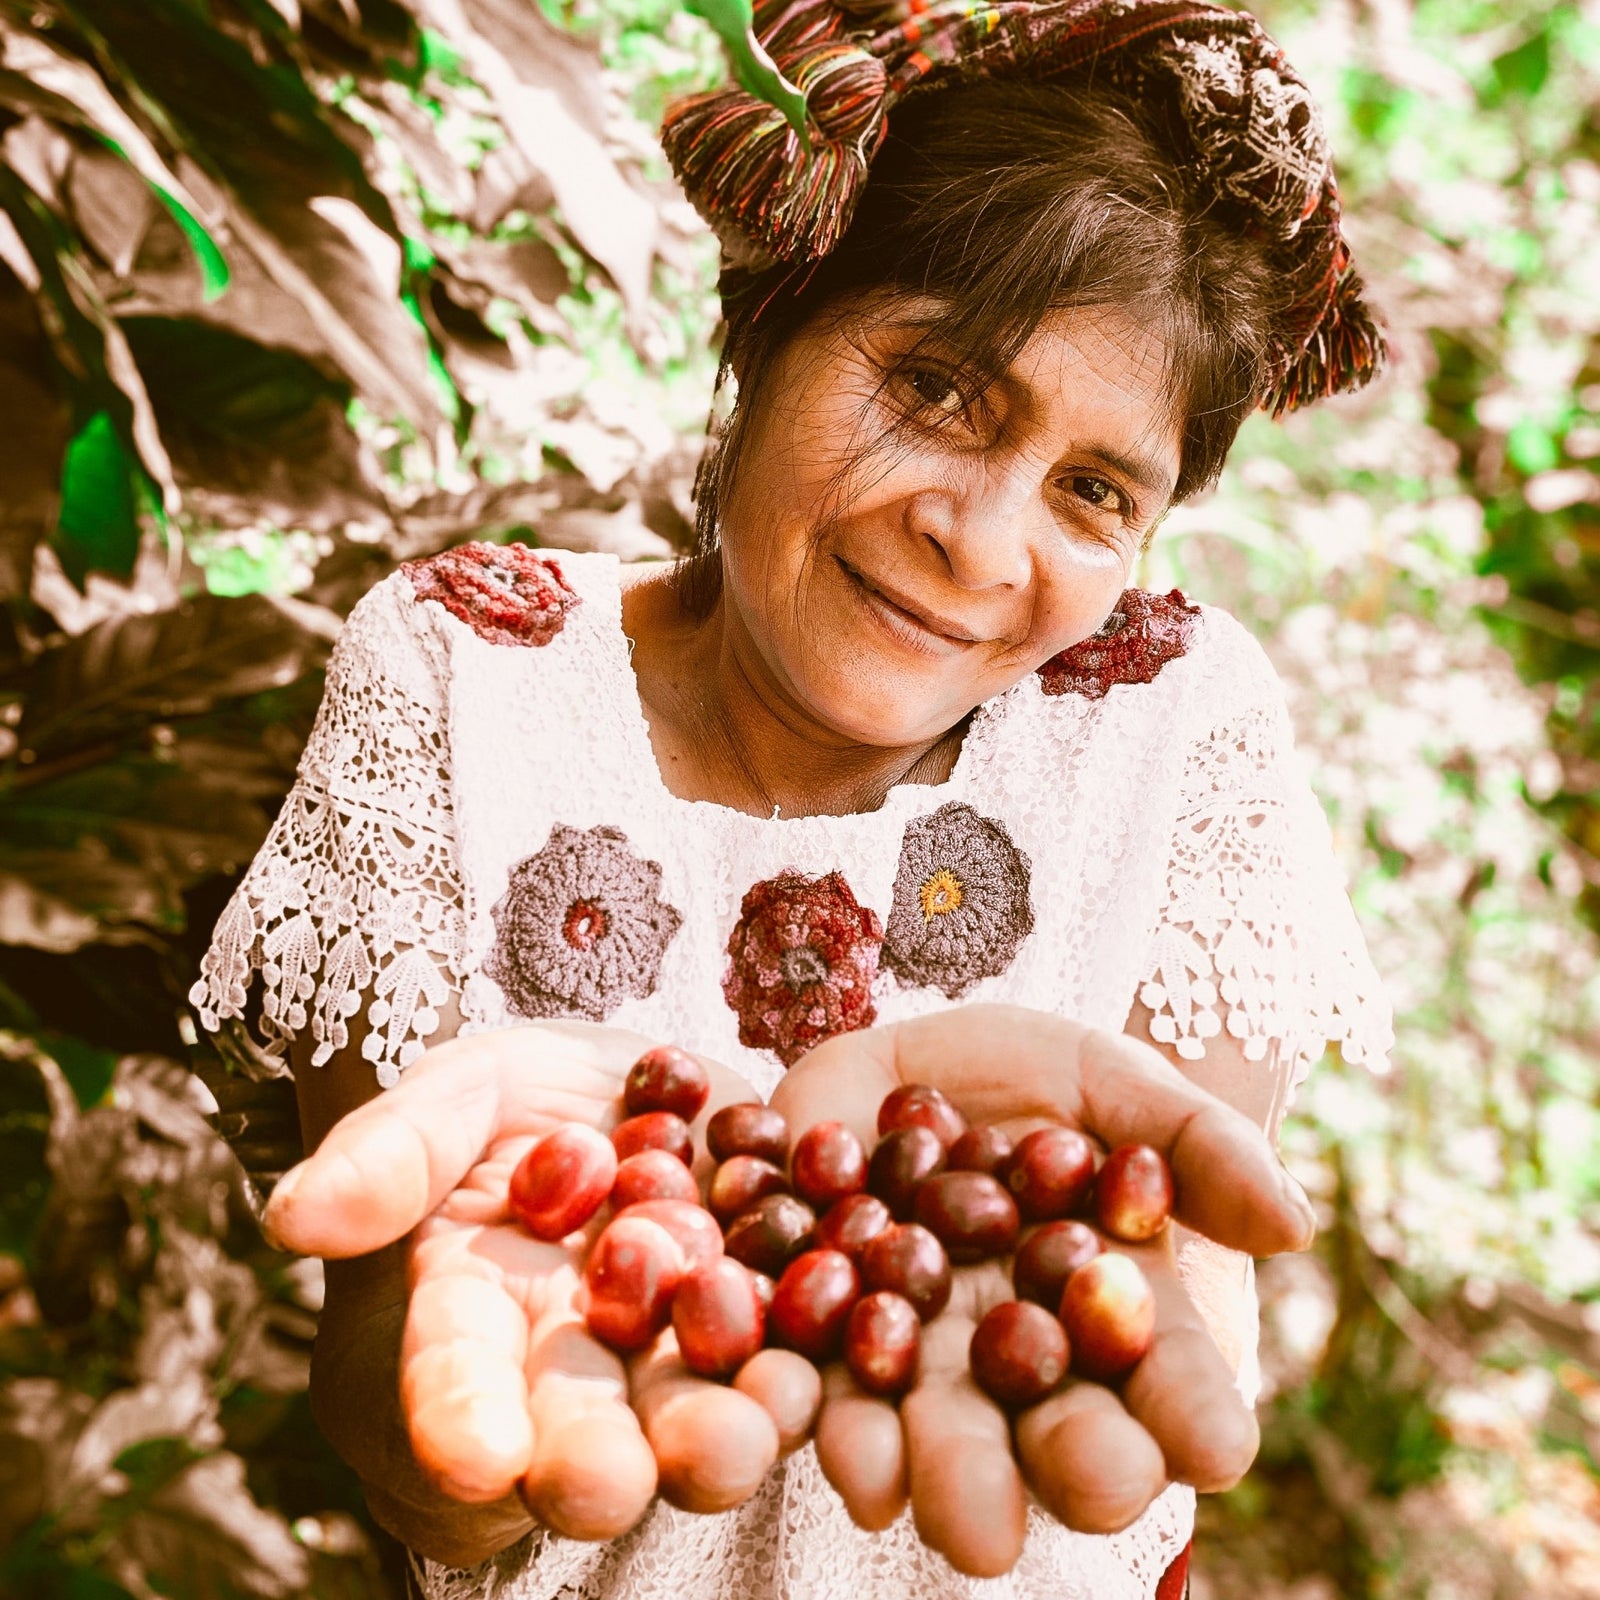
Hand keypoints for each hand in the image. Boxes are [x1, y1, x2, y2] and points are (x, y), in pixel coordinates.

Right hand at [264, 1021, 817, 1556]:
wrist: (638, 1076)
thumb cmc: (519, 1095)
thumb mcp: (455, 1092)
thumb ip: (390, 1150)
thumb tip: (291, 1216)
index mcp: (475, 1319)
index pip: (453, 1380)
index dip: (459, 1418)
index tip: (473, 1454)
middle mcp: (572, 1364)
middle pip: (576, 1432)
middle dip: (593, 1463)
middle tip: (609, 1480)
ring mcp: (674, 1356)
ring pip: (690, 1418)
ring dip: (718, 1435)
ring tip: (745, 1429)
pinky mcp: (769, 1331)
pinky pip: (790, 1367)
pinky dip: (807, 1377)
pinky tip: (820, 1372)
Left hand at [773, 1004, 1314, 1577]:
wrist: (904, 1064)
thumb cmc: (1037, 1082)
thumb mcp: (1120, 1086)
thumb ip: (1201, 1148)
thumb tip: (1293, 1225)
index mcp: (1112, 1321)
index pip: (1171, 1387)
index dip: (1194, 1415)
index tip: (1213, 1441)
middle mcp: (1022, 1367)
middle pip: (1057, 1441)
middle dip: (1071, 1469)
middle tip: (1091, 1484)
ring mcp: (919, 1363)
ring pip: (935, 1440)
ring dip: (938, 1468)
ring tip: (945, 1496)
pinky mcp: (820, 1339)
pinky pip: (819, 1389)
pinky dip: (820, 1413)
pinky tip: (827, 1433)